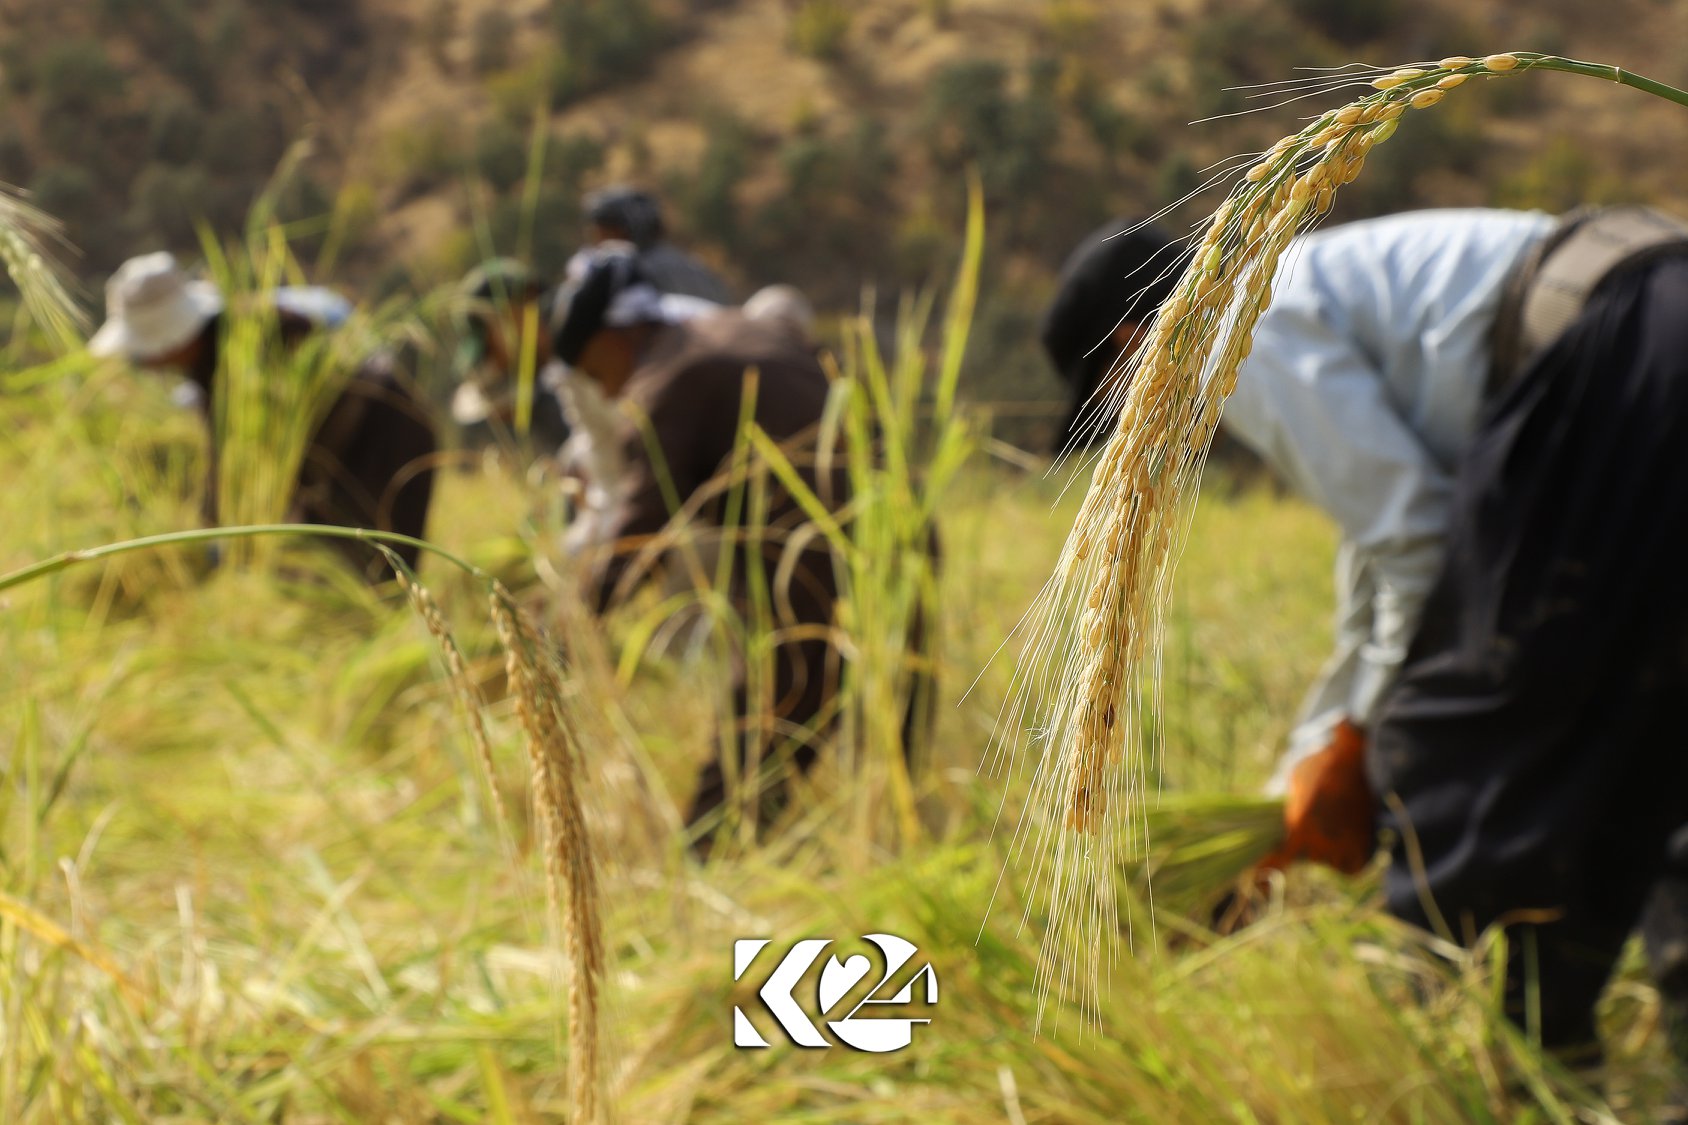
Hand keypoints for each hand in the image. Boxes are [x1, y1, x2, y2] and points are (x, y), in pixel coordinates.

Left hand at [1257, 718, 1376, 874]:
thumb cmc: (1322, 766)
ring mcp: (1343, 848)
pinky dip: (1350, 857)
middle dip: (1309, 844)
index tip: (1258, 889)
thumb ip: (1290, 807)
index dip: (1265, 874)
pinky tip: (1350, 837)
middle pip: (1307, 857)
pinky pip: (1349, 867)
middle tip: (1320, 820)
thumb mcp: (1295, 782)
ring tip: (1338, 821)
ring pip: (1329, 861)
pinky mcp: (1363, 849)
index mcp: (1299, 828)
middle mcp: (1320, 844)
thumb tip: (1286, 822)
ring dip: (1331, 848)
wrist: (1360, 761)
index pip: (1278, 860)